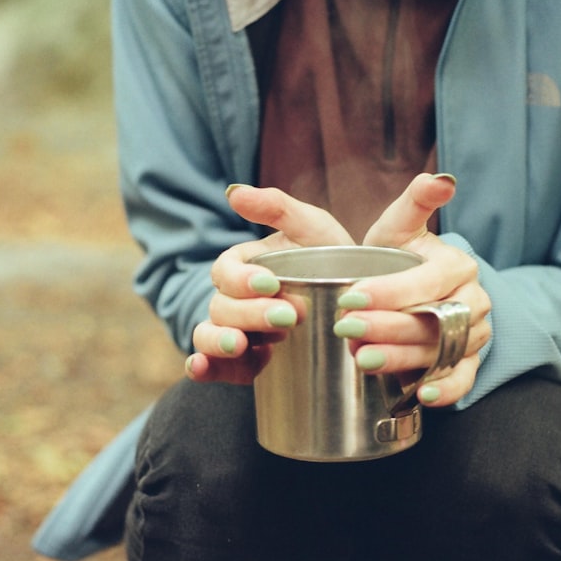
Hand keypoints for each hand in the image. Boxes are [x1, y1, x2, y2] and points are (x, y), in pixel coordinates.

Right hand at [186, 185, 354, 383]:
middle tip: (287, 317)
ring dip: (218, 341)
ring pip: (208, 336)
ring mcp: (237, 332)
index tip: (271, 283)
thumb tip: (232, 192)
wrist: (359, 303)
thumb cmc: (332, 258)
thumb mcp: (312, 229)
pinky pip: (215, 367)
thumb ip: (278, 208)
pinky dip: (203, 368)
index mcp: (244, 266)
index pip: (225, 271)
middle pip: (220, 307)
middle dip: (249, 313)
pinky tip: (202, 368)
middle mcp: (234, 300)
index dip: (241, 279)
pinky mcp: (245, 362)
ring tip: (239, 345)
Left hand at [338, 173, 490, 406]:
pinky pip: (464, 379)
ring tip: (362, 358)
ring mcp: (473, 334)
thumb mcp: (400, 228)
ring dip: (402, 358)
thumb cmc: (398, 257)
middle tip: (346, 330)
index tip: (349, 296)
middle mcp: (473, 300)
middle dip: (388, 325)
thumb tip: (439, 179)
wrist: (410, 293)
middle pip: (434, 319)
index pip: (428, 280)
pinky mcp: (468, 362)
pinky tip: (422, 394)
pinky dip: (446, 389)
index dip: (390, 291)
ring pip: (442, 350)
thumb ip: (414, 203)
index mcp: (458, 265)